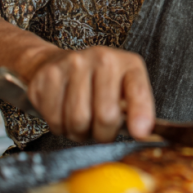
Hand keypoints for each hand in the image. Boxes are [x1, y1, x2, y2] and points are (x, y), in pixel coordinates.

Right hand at [23, 46, 154, 142]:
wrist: (57, 62)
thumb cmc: (97, 81)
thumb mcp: (123, 87)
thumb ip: (136, 108)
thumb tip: (143, 132)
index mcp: (126, 63)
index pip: (137, 90)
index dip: (140, 113)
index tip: (140, 133)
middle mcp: (102, 58)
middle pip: (106, 115)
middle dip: (103, 134)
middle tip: (101, 131)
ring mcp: (73, 65)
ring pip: (78, 121)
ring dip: (79, 132)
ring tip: (82, 121)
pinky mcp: (48, 76)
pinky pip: (54, 119)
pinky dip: (59, 127)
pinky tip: (64, 114)